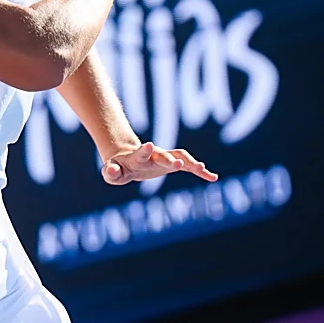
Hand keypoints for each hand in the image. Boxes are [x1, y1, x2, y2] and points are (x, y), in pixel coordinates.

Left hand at [101, 142, 217, 185]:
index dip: (145, 150)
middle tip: (178, 164)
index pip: (141, 153)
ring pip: (180, 157)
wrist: (129, 159)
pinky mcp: (174, 164)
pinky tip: (213, 177)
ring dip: (190, 162)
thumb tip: (110, 171)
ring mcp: (165, 158)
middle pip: (163, 155)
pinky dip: (200, 172)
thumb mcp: (111, 173)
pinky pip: (189, 167)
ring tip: (202, 168)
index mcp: (137, 157)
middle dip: (170, 159)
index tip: (149, 145)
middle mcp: (154, 155)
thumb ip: (110, 172)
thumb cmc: (119, 168)